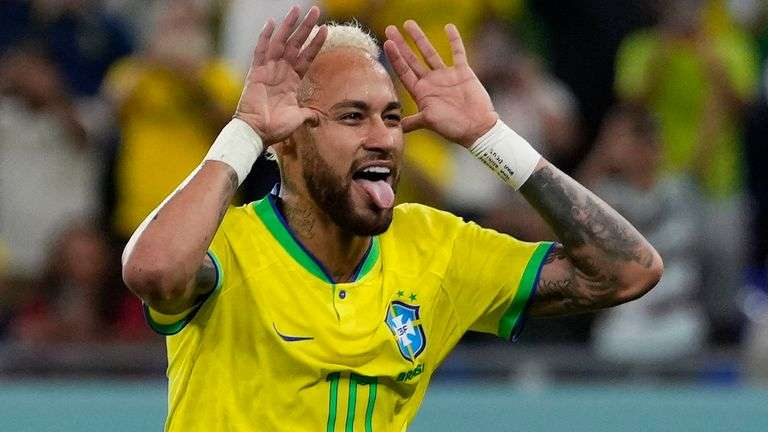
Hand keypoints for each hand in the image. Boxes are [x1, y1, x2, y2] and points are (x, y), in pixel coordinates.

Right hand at [234, 5, 326, 145]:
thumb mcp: (298, 119)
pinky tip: (271, 23)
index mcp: (292, 81)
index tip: (326, 29)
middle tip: (316, 10)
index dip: (315, 43)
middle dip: (305, 27)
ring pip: (280, 42)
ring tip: (297, 9)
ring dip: (289, 26)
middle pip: (295, 44)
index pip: (306, 57)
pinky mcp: (256, 72)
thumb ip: (309, 115)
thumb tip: (319, 118)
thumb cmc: (276, 128)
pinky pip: (260, 51)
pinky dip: (265, 37)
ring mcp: (268, 70)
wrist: (258, 133)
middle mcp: (281, 71)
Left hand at [384, 21, 497, 147]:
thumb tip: (395, 127)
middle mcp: (431, 82)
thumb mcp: (429, 122)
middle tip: (390, 29)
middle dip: (401, 44)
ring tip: (409, 23)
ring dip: (420, 38)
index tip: (386, 43)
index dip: (395, 58)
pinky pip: (458, 53)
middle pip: (412, 59)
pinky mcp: (462, 72)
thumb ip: (412, 121)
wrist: (477, 128)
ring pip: (430, 53)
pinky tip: (449, 27)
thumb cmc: (453, 127)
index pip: (404, 72)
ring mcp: (446, 76)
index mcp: (421, 93)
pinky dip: (454, 40)